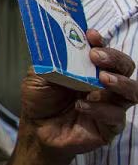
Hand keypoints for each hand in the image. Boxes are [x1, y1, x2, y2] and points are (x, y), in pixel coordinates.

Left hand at [19, 29, 137, 157]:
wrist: (36, 129)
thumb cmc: (40, 100)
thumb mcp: (38, 76)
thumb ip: (50, 61)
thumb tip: (57, 45)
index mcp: (90, 69)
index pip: (105, 51)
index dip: (101, 42)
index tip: (92, 35)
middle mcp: (105, 85)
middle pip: (125, 67)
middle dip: (115, 58)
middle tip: (97, 56)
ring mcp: (110, 105)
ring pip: (132, 91)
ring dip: (120, 82)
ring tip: (102, 79)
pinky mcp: (110, 126)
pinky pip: (116, 116)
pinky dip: (100, 109)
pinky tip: (81, 106)